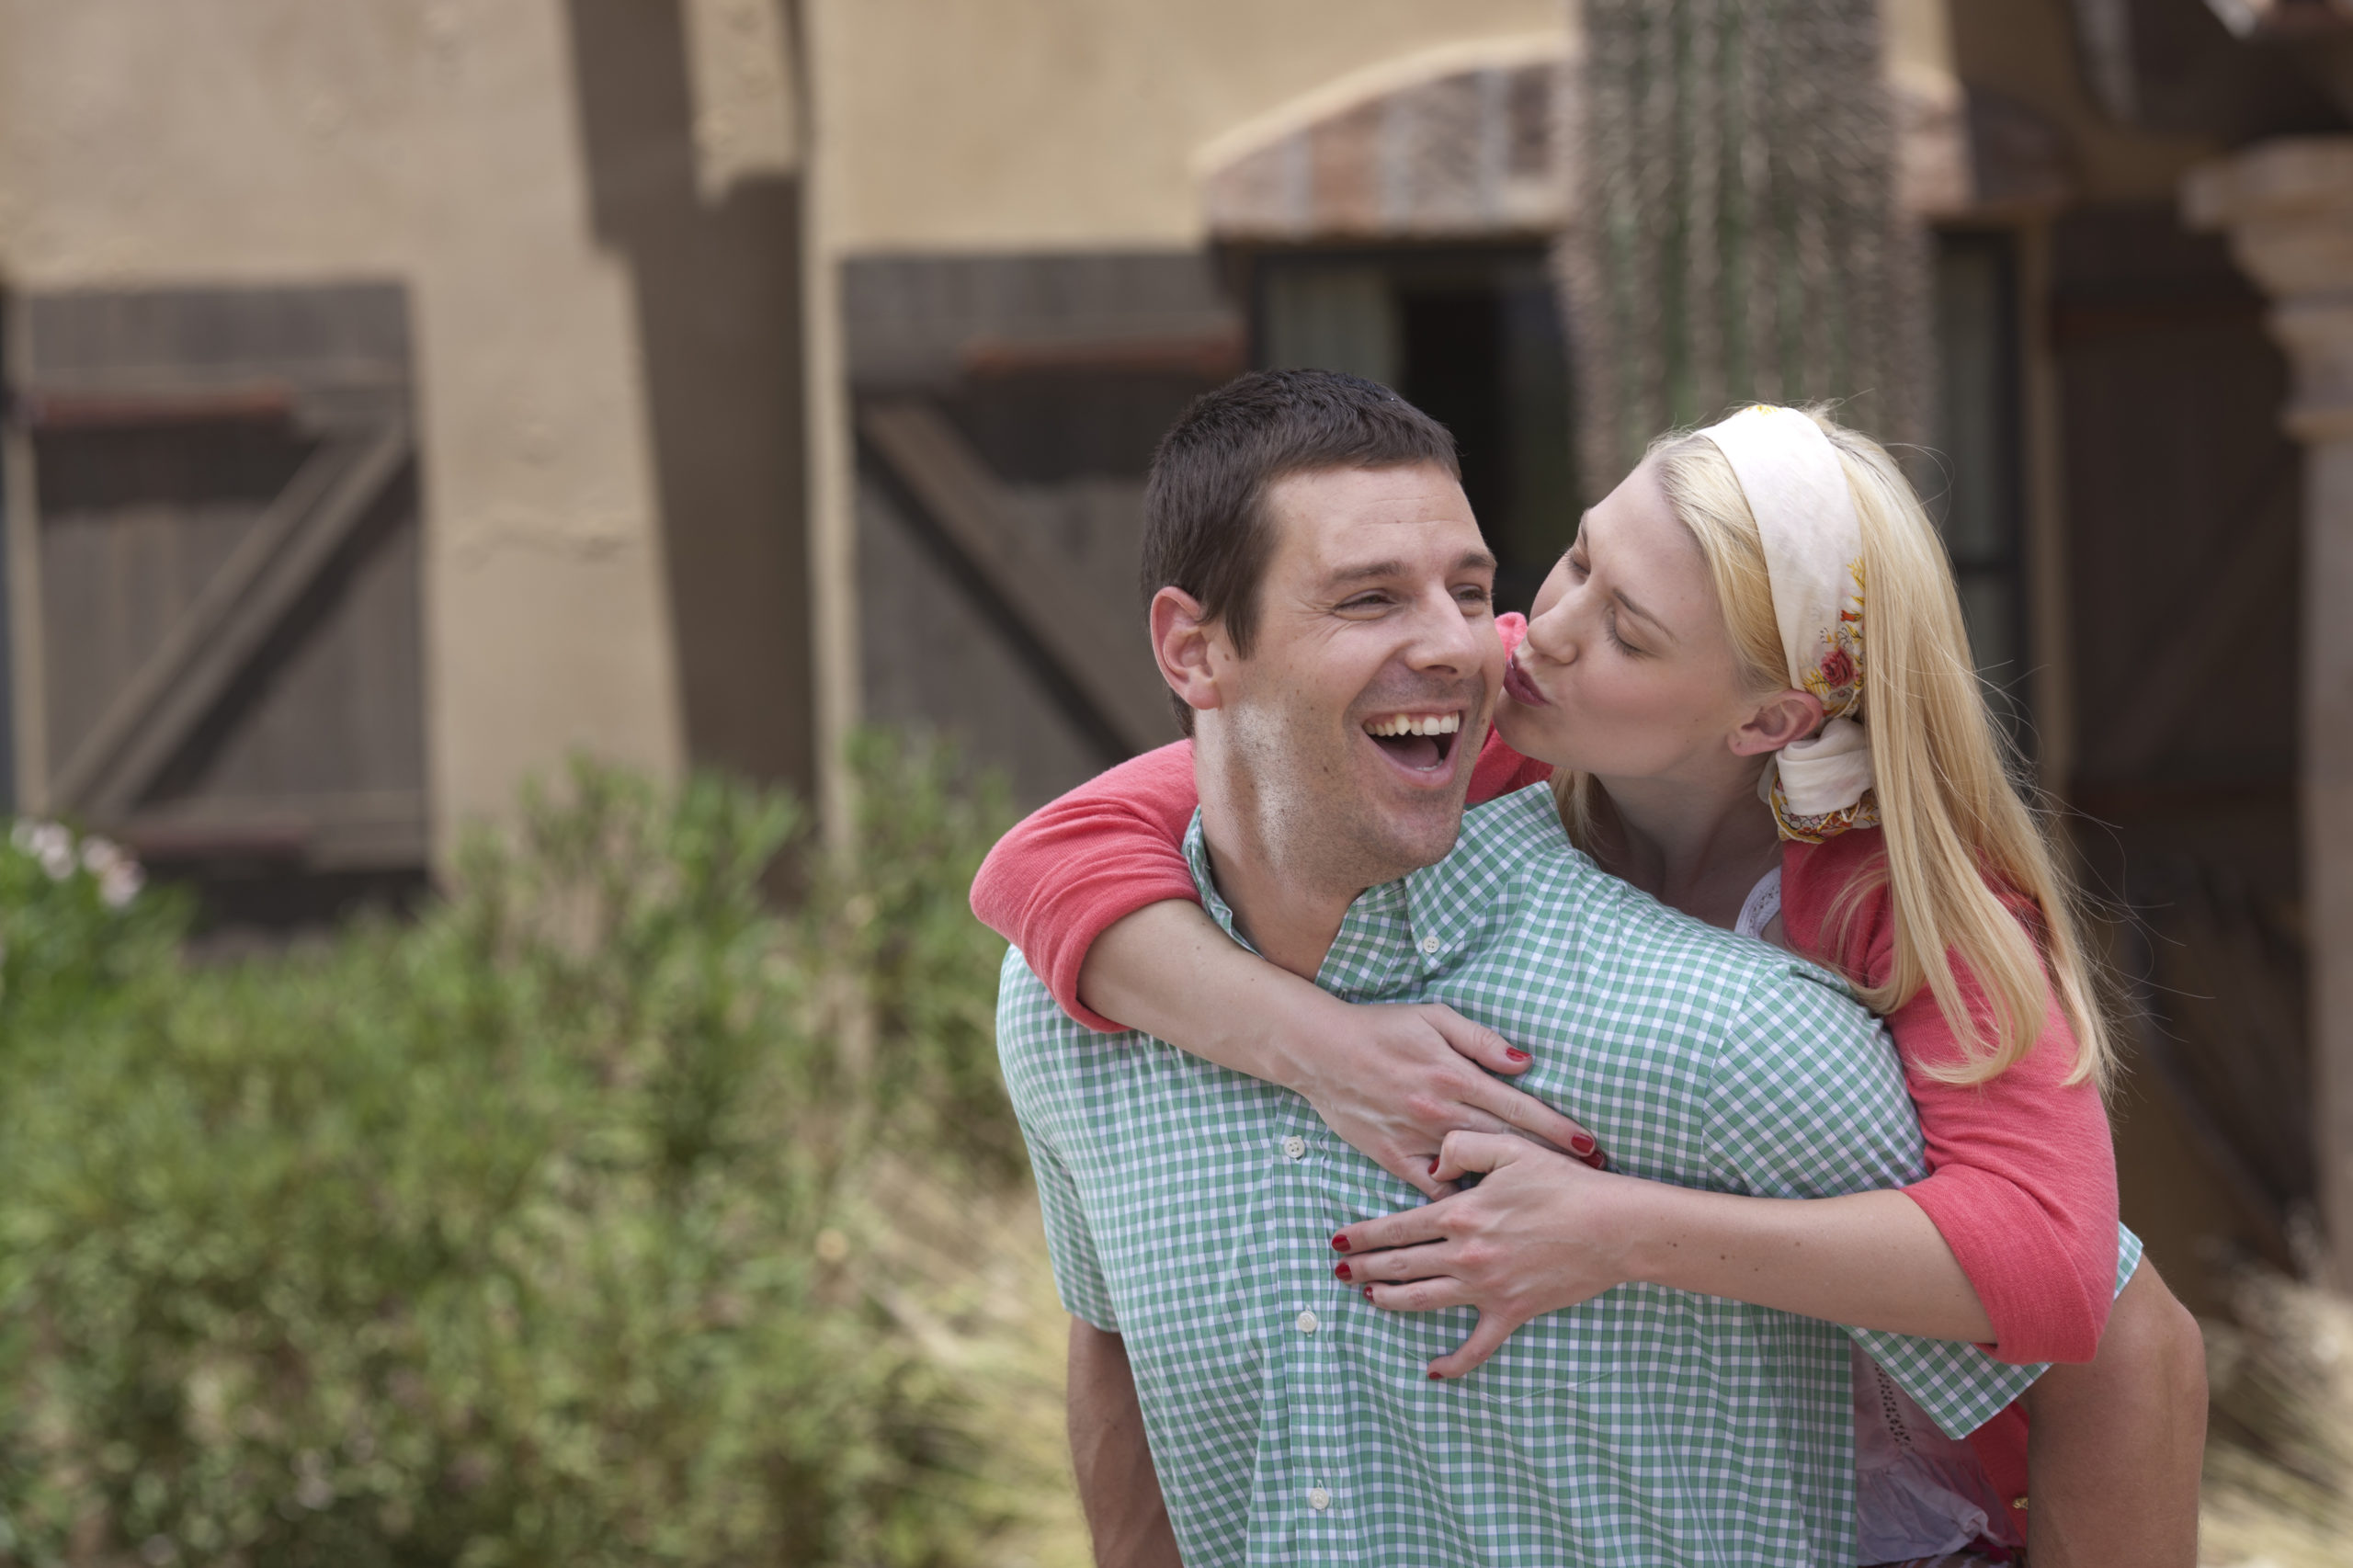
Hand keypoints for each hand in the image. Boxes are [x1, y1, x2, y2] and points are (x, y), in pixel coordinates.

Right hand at [1274, 998, 1601, 1198]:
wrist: (1320, 1051)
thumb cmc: (1381, 1028)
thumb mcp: (1435, 1017)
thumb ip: (1481, 1041)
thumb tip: (1525, 1062)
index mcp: (1454, 1075)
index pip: (1519, 1106)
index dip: (1558, 1127)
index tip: (1589, 1145)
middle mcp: (1440, 1111)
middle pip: (1508, 1142)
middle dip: (1551, 1160)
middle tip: (1588, 1176)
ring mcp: (1417, 1138)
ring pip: (1475, 1170)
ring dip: (1514, 1184)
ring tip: (1549, 1199)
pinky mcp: (1394, 1158)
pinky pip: (1432, 1188)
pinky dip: (1458, 1200)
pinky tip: (1485, 1212)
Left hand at [1331, 1130, 1637, 1376]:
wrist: (1612, 1227)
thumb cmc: (1564, 1183)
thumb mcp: (1510, 1147)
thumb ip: (1462, 1147)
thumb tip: (1432, 1167)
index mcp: (1459, 1214)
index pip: (1396, 1227)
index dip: (1362, 1235)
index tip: (1337, 1239)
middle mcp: (1465, 1254)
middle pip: (1400, 1267)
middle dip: (1363, 1269)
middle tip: (1338, 1271)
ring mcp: (1486, 1288)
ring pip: (1423, 1301)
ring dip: (1389, 1301)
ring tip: (1369, 1298)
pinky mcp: (1512, 1312)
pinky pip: (1476, 1346)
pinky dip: (1453, 1362)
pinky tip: (1432, 1370)